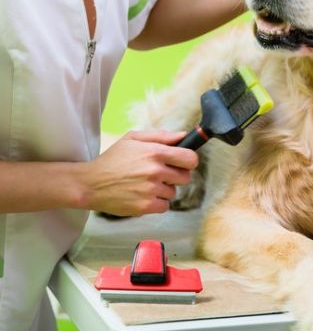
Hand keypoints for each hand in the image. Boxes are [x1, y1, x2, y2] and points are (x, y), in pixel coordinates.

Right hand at [83, 130, 198, 215]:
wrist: (90, 184)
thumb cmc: (112, 160)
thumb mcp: (133, 139)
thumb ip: (161, 136)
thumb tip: (183, 136)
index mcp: (155, 152)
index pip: (190, 158)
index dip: (189, 161)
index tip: (183, 163)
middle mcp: (155, 171)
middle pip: (185, 177)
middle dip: (176, 176)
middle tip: (161, 174)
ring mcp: (151, 189)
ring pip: (173, 192)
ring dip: (164, 190)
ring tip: (146, 185)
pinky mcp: (145, 206)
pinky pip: (164, 206)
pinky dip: (157, 203)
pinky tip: (144, 195)